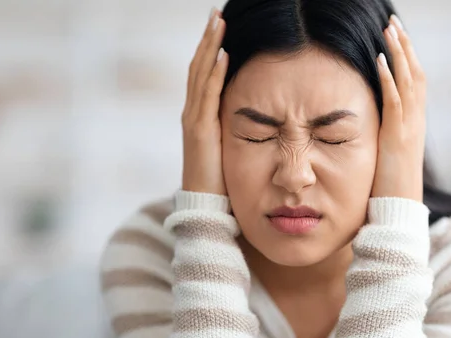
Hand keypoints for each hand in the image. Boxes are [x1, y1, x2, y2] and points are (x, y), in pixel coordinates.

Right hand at [181, 8, 228, 194]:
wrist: (206, 206)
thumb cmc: (222, 179)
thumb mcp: (230, 146)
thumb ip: (235, 127)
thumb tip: (257, 114)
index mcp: (200, 115)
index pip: (204, 74)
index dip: (210, 49)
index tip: (220, 27)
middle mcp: (193, 112)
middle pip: (199, 67)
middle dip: (208, 39)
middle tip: (216, 14)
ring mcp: (193, 120)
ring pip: (200, 75)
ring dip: (209, 46)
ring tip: (217, 22)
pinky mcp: (199, 130)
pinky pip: (207, 96)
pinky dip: (213, 74)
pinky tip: (222, 54)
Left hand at [371, 15, 426, 201]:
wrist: (399, 210)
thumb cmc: (390, 186)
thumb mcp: (389, 154)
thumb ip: (386, 135)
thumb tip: (375, 125)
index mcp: (413, 123)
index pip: (414, 82)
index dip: (407, 58)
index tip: (397, 37)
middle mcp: (416, 121)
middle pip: (415, 74)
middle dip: (405, 46)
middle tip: (394, 22)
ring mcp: (409, 128)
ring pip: (408, 82)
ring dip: (399, 53)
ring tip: (389, 30)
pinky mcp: (397, 137)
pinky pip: (395, 102)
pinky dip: (389, 79)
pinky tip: (380, 59)